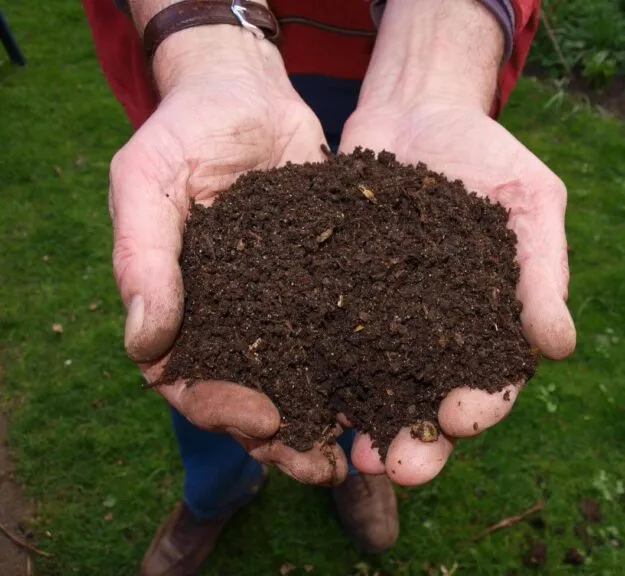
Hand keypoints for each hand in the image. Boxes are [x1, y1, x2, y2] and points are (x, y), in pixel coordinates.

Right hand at [109, 26, 346, 484]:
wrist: (247, 93)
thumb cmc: (186, 131)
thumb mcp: (148, 181)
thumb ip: (142, 257)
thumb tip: (145, 344)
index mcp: (182, 309)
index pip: (189, 383)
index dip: (221, 411)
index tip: (262, 420)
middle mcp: (233, 318)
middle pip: (251, 397)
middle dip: (285, 437)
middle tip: (325, 464)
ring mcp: (281, 305)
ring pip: (302, 378)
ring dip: (328, 418)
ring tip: (365, 447)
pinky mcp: (327, 284)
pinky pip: (343, 334)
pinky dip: (364, 366)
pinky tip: (396, 386)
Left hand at [337, 0, 575, 485]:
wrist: (417, 110)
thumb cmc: (487, 155)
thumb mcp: (530, 200)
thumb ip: (543, 270)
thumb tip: (558, 346)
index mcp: (487, 324)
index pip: (491, 381)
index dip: (480, 407)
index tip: (462, 416)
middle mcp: (432, 335)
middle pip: (426, 404)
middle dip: (416, 442)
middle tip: (396, 466)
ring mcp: (380, 319)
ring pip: (371, 389)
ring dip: (361, 425)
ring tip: (346, 452)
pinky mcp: (334, 296)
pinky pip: (323, 342)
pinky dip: (313, 373)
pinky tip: (297, 397)